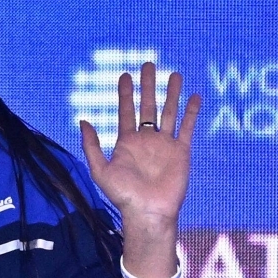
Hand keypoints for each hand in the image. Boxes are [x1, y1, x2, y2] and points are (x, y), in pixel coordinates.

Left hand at [80, 62, 199, 225]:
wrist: (148, 212)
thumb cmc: (122, 195)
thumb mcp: (100, 170)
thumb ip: (91, 145)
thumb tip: (83, 120)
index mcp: (127, 142)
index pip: (126, 111)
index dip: (126, 93)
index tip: (125, 74)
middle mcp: (146, 140)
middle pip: (148, 106)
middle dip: (148, 85)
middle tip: (149, 64)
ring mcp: (165, 144)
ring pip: (169, 112)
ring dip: (171, 93)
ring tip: (174, 74)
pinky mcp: (181, 152)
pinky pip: (187, 128)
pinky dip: (191, 112)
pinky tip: (194, 97)